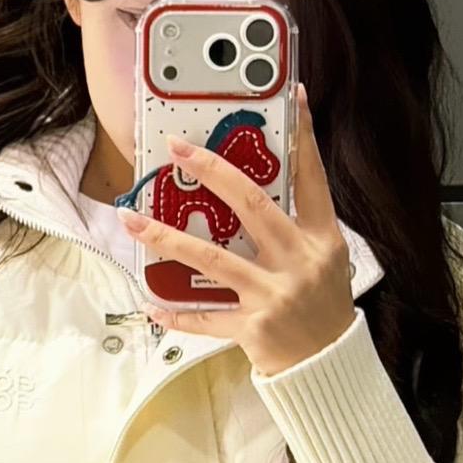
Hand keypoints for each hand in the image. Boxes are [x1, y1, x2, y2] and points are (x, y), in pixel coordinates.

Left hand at [121, 91, 354, 372]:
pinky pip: (206, 316)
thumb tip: (248, 190)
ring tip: (132, 220)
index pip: (313, 178)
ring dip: (166, 238)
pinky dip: (177, 313)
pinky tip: (150, 304)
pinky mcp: (254, 327)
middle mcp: (299, 261)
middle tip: (178, 148)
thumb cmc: (323, 307)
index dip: (304, 136)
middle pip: (251, 205)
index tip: (291, 96)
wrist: (330, 366)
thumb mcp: (326, 260)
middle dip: (211, 171)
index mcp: (321, 239)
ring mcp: (275, 294)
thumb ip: (297, 227)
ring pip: (212, 258)